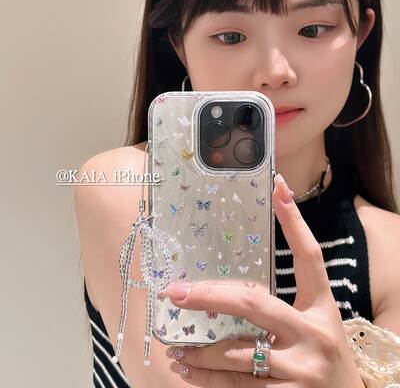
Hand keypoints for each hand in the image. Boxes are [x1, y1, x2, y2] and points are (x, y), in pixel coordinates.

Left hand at [162, 174, 364, 387]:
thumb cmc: (326, 357)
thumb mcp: (316, 324)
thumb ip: (281, 308)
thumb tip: (232, 292)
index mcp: (323, 308)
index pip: (309, 258)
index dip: (294, 222)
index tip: (278, 188)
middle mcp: (313, 335)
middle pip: (254, 303)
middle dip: (210, 296)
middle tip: (176, 291)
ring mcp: (300, 370)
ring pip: (236, 354)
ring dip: (200, 351)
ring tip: (175, 349)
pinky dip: (207, 381)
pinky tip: (187, 373)